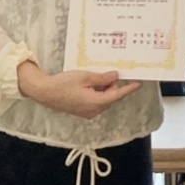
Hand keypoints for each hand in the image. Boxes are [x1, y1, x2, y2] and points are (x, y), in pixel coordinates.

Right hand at [17, 62, 140, 118]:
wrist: (45, 92)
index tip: (139, 83)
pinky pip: (96, 101)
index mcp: (96, 103)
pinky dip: (97, 92)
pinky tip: (91, 82)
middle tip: (108, 71)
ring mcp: (87, 112)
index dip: (128, 88)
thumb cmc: (64, 83)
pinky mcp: (82, 110)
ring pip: (103, 98)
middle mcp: (94, 111)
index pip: (117, 95)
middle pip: (110, 96)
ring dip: (104, 88)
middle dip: (112, 84)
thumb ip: (102, 78)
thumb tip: (116, 77)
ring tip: (96, 75)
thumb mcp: (85, 77)